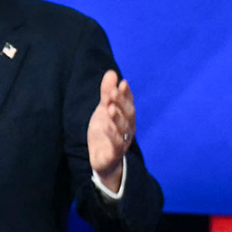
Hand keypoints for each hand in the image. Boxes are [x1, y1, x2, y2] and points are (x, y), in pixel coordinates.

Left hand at [87, 70, 135, 190]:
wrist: (103, 159)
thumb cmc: (106, 132)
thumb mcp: (104, 110)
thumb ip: (107, 93)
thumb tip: (112, 72)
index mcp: (127, 118)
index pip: (129, 103)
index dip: (126, 94)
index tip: (122, 83)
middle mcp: (128, 129)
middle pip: (128, 114)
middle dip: (121, 103)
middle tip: (112, 92)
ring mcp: (122, 142)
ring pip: (123, 129)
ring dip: (117, 118)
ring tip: (109, 108)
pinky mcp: (114, 154)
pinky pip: (115, 145)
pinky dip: (111, 136)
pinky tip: (105, 127)